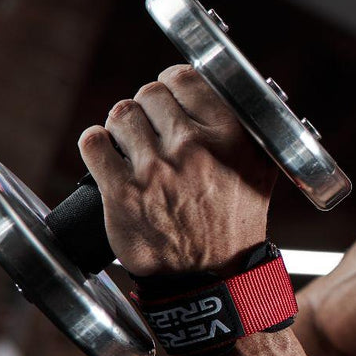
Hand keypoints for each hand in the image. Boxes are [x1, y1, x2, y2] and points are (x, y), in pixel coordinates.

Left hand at [79, 65, 275, 276]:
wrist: (212, 276)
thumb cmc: (235, 221)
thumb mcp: (262, 169)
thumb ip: (250, 127)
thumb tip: (232, 89)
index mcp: (231, 136)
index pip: (184, 78)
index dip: (172, 85)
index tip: (170, 99)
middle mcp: (194, 148)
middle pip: (149, 93)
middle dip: (147, 109)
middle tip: (152, 129)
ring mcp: (156, 171)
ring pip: (120, 113)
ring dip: (121, 127)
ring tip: (131, 145)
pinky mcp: (123, 193)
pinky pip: (92, 142)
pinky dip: (96, 144)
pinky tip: (107, 155)